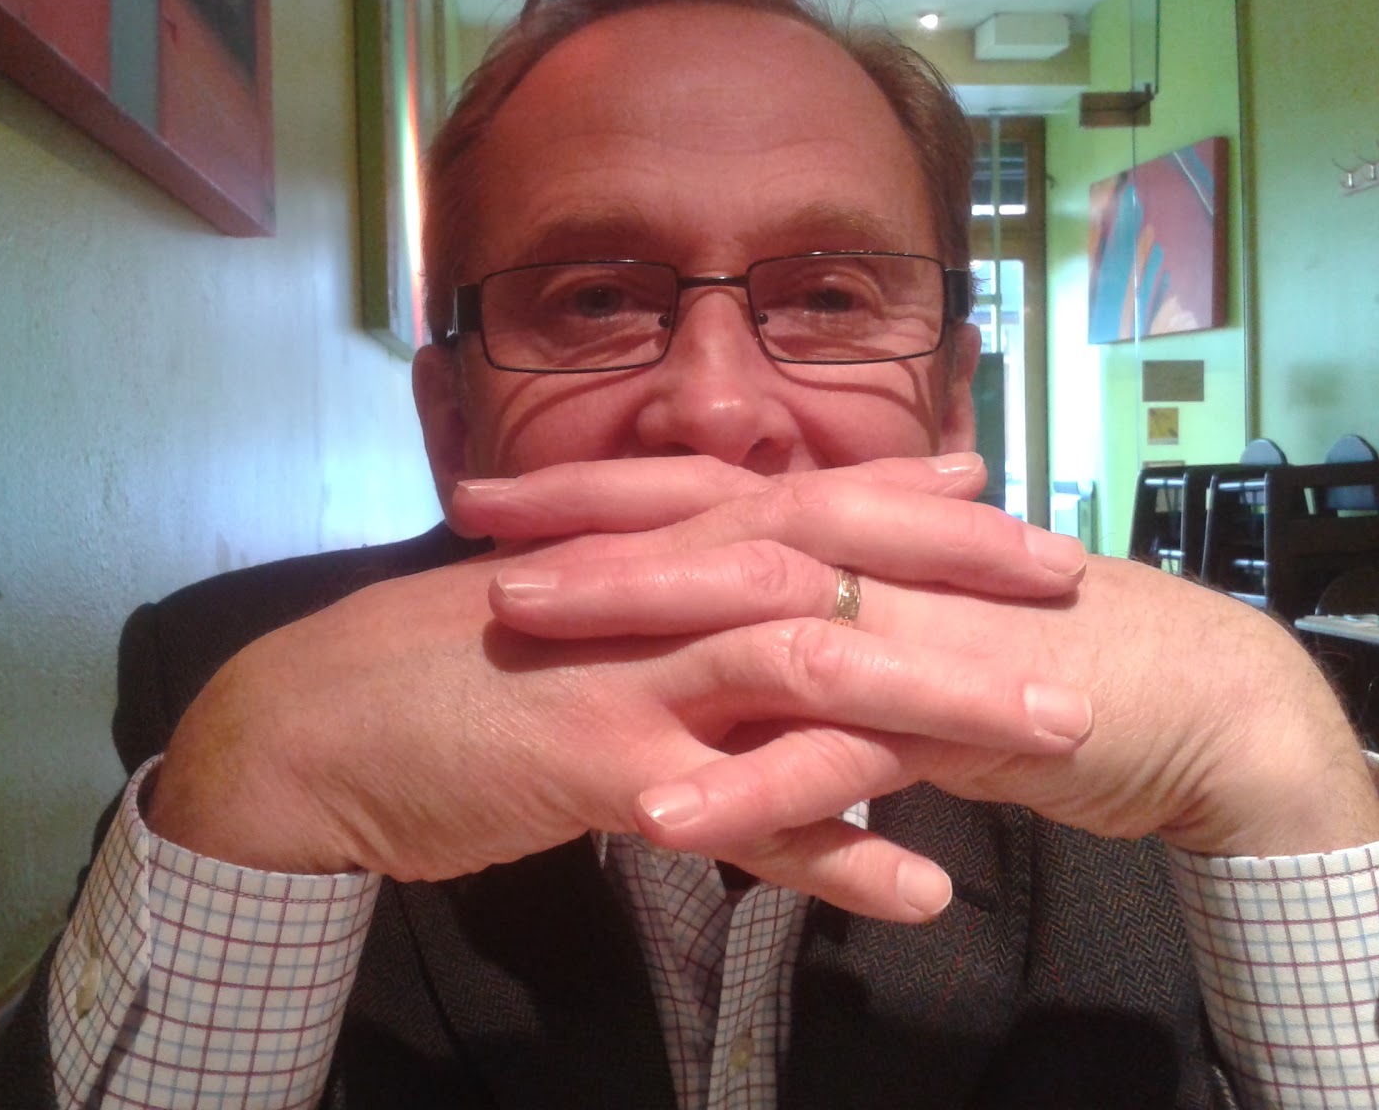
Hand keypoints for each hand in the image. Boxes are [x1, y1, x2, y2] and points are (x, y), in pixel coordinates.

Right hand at [146, 454, 1092, 923]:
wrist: (306, 727)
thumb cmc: (432, 669)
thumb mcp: (551, 614)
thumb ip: (643, 603)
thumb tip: (720, 597)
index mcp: (640, 552)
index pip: (791, 499)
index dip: (899, 490)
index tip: (998, 488)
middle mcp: (648, 594)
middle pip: (830, 561)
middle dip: (959, 569)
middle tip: (1072, 581)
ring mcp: (625, 673)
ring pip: (808, 667)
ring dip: (938, 697)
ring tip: (1052, 729)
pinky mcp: (594, 763)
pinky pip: (739, 814)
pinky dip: (832, 851)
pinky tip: (918, 890)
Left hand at [480, 471, 1378, 872]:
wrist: (1179, 694)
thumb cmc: (1022, 647)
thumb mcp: (893, 616)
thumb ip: (809, 608)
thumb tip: (713, 606)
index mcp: (842, 533)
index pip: (699, 493)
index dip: (590, 489)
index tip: (481, 494)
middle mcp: (860, 560)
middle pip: (705, 528)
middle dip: (583, 529)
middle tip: (467, 532)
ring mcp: (902, 630)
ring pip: (753, 617)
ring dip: (632, 620)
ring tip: (515, 634)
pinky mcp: (951, 716)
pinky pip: (837, 756)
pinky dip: (751, 785)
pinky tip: (662, 815)